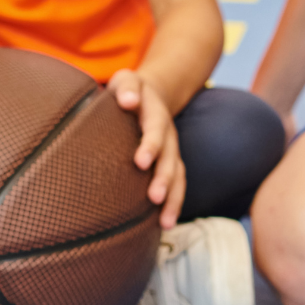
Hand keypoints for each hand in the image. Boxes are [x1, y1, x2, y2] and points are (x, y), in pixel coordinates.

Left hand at [107, 70, 185, 226]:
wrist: (152, 93)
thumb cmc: (129, 90)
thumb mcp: (127, 79)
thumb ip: (127, 87)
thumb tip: (128, 100)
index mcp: (156, 113)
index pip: (156, 128)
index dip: (151, 144)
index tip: (140, 161)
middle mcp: (168, 134)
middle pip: (171, 157)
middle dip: (164, 178)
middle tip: (154, 197)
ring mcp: (172, 151)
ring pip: (178, 176)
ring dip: (173, 198)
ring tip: (166, 222)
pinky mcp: (170, 164)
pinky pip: (177, 185)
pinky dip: (174, 204)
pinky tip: (165, 225)